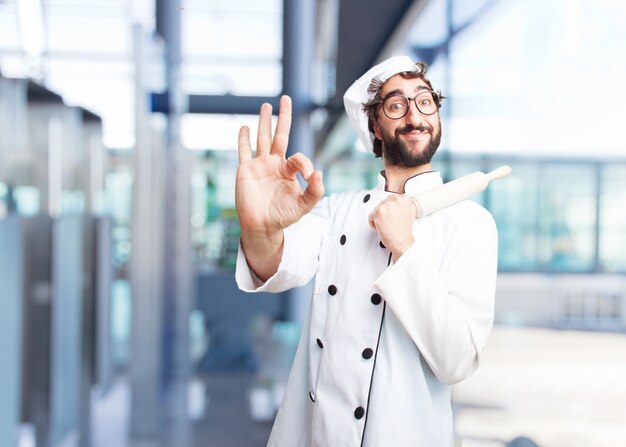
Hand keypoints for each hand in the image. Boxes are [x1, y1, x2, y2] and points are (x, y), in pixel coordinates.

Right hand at [236, 95, 324, 237]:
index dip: (306, 164)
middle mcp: (275, 164)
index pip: (299, 158)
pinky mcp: (246, 170)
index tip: (309, 176)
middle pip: (280, 135)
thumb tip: (319, 173)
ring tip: (266, 105)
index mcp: (289, 171)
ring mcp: (260, 166)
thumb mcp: (304, 205)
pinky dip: (243, 139)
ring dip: (264, 122)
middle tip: (286, 99)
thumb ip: (315, 191)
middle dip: (283, 117)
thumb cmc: (283, 216)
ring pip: (262, 138)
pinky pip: (244, 151)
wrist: (262, 226)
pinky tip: (245, 127)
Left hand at [368, 194, 416, 260]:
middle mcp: (395, 199)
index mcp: (404, 198)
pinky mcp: (378, 212)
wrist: (402, 241)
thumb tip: (396, 203)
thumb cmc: (404, 230)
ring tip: (386, 224)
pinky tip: (381, 226)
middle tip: (389, 221)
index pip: (391, 198)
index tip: (391, 214)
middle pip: (383, 203)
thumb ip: (402, 205)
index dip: (390, 209)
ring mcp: (386, 205)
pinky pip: (370, 216)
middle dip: (384, 212)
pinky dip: (373, 222)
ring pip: (376, 209)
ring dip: (379, 217)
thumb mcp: (409, 212)